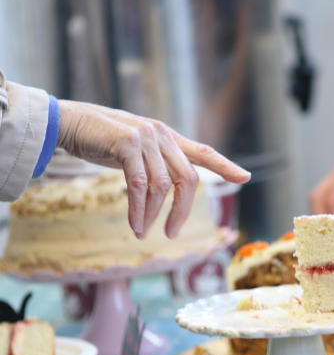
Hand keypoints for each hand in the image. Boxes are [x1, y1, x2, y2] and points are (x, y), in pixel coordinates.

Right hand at [56, 100, 250, 238]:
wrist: (67, 122)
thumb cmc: (101, 139)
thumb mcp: (137, 150)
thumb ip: (158, 162)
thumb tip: (173, 186)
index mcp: (168, 137)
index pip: (204, 151)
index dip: (225, 165)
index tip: (245, 178)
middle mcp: (162, 135)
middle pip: (188, 179)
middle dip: (182, 211)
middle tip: (170, 233)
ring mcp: (146, 138)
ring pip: (163, 186)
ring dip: (154, 214)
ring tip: (143, 231)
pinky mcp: (127, 144)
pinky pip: (139, 185)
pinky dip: (138, 209)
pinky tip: (136, 224)